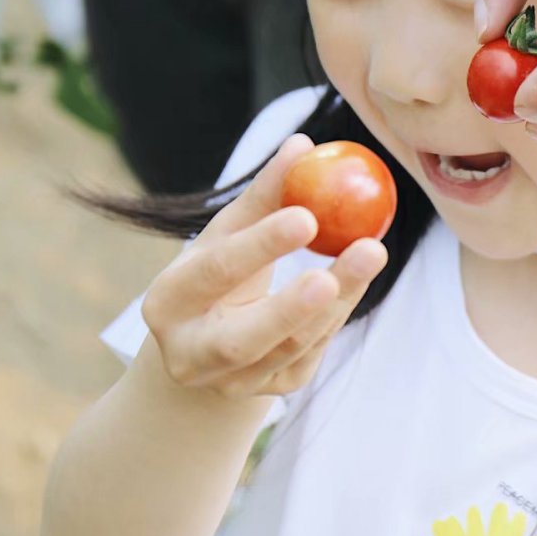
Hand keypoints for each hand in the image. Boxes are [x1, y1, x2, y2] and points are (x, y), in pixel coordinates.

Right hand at [141, 134, 386, 401]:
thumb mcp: (229, 233)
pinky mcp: (272, 391)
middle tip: (352, 256)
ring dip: (337, 300)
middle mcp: (190, 354)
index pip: (213, 271)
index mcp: (167, 303)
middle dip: (296, 304)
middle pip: (243, 337)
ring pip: (290, 348)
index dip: (260, 245)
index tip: (307, 215)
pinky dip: (337, 314)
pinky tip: (355, 279)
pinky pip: (311, 354)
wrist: (206, 342)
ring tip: (370, 251)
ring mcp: (232, 382)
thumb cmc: (219, 272)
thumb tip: (304, 143)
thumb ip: (265, 194)